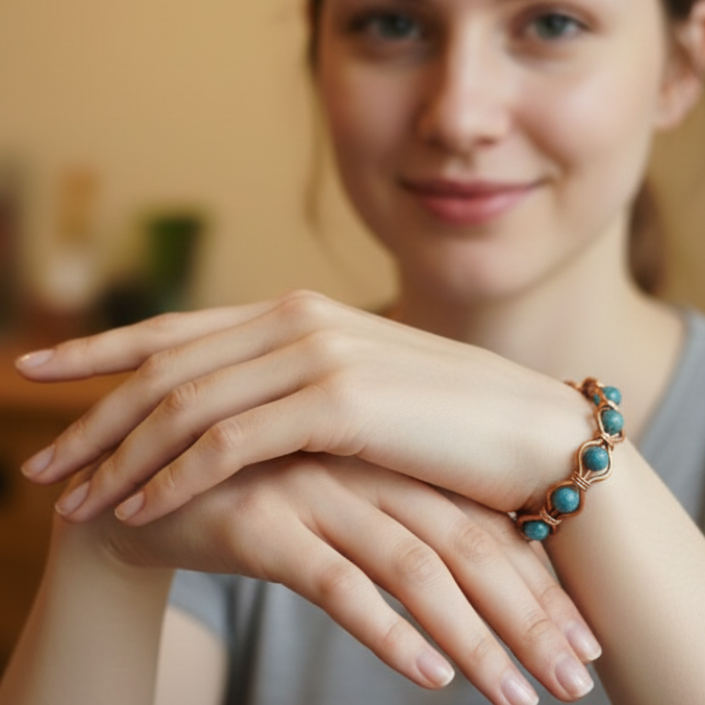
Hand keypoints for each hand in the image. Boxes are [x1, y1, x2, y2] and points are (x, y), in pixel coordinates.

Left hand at [19, 290, 589, 524]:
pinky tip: (141, 511)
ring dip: (121, 457)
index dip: (100, 349)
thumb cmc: (449, 420)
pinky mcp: (339, 402)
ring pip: (186, 406)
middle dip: (92, 417)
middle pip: (164, 368)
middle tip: (40, 466)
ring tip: (75, 504)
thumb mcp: (360, 389)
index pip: (176, 329)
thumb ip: (297, 385)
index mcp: (298, 313)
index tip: (41, 369)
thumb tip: (239, 409)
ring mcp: (317, 355)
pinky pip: (230, 443)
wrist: (534, 433)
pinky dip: (176, 477)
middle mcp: (298, 320)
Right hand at [59, 454, 598, 702]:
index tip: (585, 642)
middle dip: (527, 616)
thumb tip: (474, 584)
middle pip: (463, 543)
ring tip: (519, 697)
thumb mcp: (335, 496)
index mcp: (389, 456)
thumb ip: (397, 519)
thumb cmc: (255, 495)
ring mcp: (312, 488)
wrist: (146, 483)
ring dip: (471, 636)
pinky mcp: (259, 519)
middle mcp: (361, 466)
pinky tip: (427, 674)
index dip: (539, 582)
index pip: (482, 523)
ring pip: (410, 564)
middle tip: (576, 681)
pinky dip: (385, 628)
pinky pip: (333, 578)